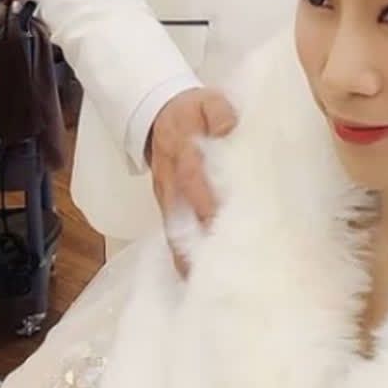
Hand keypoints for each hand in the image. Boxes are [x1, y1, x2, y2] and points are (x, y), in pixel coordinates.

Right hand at [149, 88, 237, 274]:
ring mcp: (166, 198)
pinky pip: (173, 233)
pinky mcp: (167, 206)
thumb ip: (220, 113)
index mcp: (184, 156)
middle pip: (182, 219)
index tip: (223, 228)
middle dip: (199, 245)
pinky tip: (197, 277)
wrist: (157, 112)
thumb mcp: (208, 101)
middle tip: (222, 273)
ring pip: (175, 232)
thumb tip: (229, 129)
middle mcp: (171, 183)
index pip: (195, 184)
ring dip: (189, 257)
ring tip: (209, 286)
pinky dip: (183, 255)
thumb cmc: (191, 110)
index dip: (208, 206)